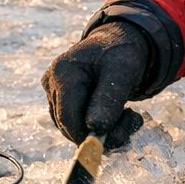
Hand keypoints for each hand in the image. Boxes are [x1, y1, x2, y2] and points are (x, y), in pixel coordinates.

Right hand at [42, 22, 149, 144]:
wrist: (118, 44)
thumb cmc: (121, 55)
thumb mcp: (122, 73)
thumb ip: (108, 99)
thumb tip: (94, 129)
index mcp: (64, 72)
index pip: (67, 116)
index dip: (87, 135)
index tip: (118, 138)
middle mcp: (51, 82)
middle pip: (67, 124)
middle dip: (99, 132)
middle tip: (133, 121)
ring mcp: (52, 91)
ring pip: (71, 127)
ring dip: (100, 130)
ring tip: (127, 114)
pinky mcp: (59, 99)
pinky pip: (74, 122)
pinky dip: (95, 125)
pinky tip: (114, 113)